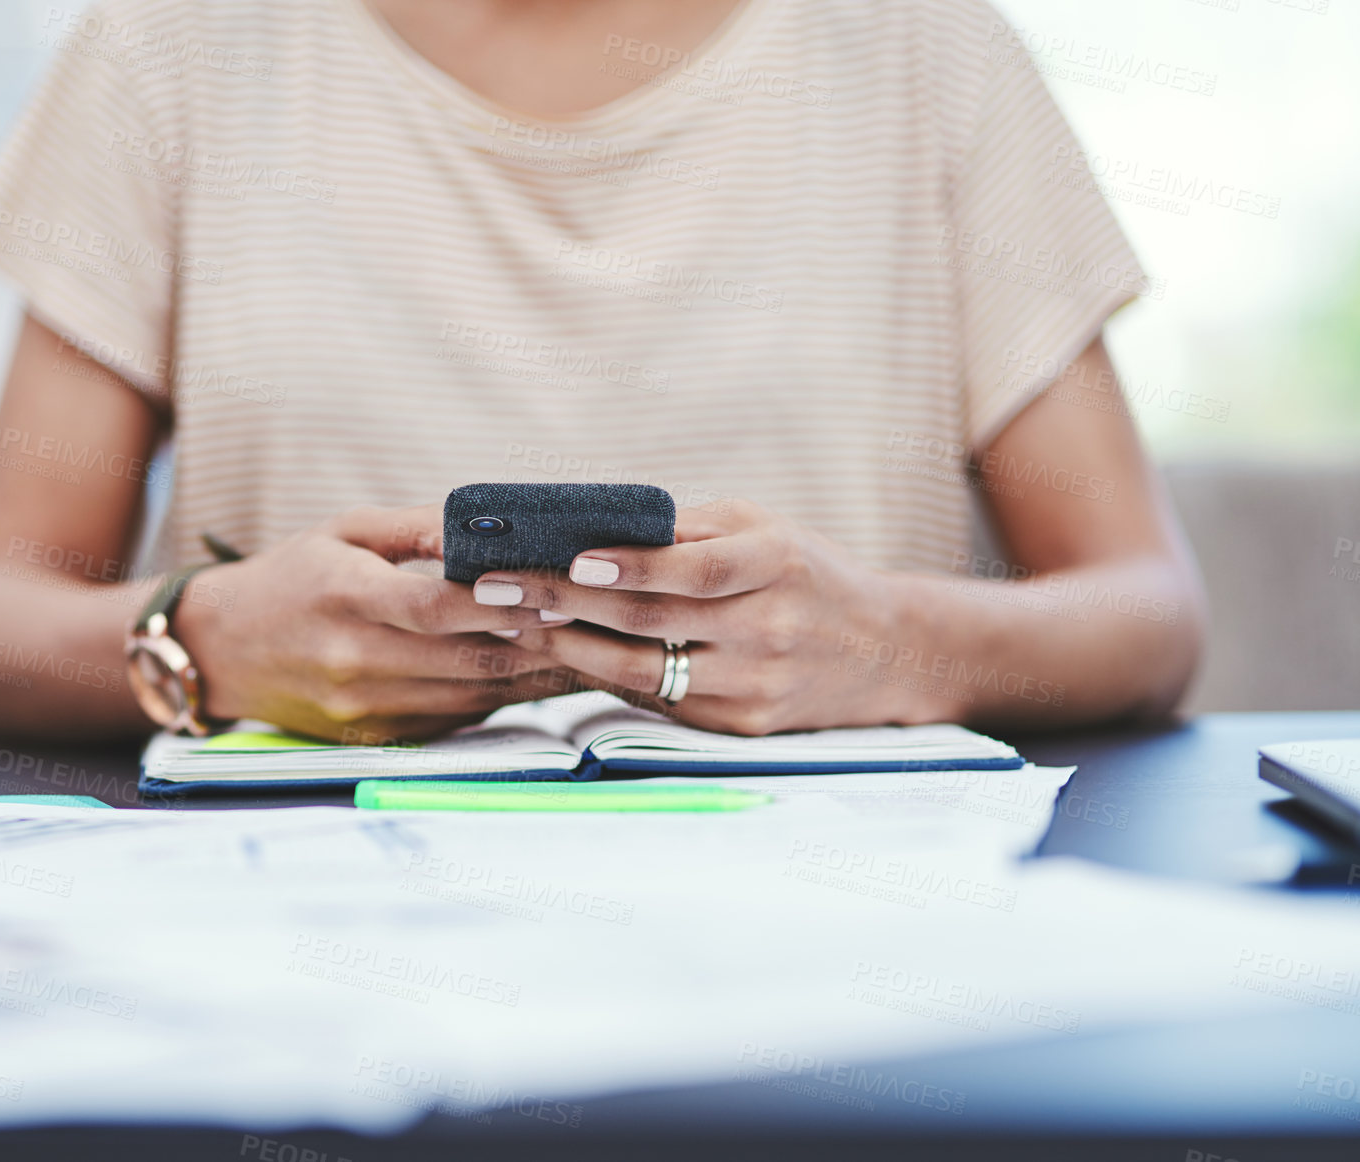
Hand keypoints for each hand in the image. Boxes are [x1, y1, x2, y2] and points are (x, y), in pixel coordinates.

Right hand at [175, 505, 580, 741]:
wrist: (223, 651)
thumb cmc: (293, 578)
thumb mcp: (344, 531)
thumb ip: (418, 528)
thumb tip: (492, 525)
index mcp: (345, 598)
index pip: (434, 607)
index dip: (499, 602)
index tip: (556, 589)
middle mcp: (356, 660)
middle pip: (468, 660)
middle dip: (540, 641)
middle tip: (597, 620)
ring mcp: (368, 708)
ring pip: (473, 695)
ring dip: (535, 674)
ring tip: (588, 647)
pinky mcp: (380, 736)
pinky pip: (458, 716)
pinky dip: (505, 695)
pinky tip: (544, 672)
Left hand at [471, 500, 944, 734]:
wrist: (885, 652)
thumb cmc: (805, 573)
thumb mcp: (762, 528)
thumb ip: (686, 531)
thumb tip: (590, 525)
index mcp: (777, 563)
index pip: (692, 570)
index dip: (628, 566)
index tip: (567, 558)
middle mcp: (768, 628)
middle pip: (650, 621)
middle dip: (562, 602)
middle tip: (493, 587)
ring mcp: (755, 685)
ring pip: (644, 671)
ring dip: (569, 646)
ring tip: (513, 621)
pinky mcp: (741, 725)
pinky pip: (657, 700)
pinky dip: (603, 676)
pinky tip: (561, 653)